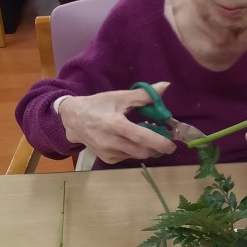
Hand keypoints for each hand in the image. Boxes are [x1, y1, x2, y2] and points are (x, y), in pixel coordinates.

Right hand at [58, 82, 175, 164]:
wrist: (73, 119)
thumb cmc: (99, 105)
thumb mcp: (120, 97)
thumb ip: (145, 95)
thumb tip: (166, 86)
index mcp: (115, 124)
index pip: (142, 137)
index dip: (160, 142)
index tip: (172, 144)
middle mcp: (111, 142)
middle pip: (143, 151)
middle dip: (156, 146)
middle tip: (160, 135)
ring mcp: (108, 153)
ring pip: (137, 155)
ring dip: (145, 148)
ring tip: (144, 134)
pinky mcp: (107, 159)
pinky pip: (128, 157)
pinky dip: (134, 150)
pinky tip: (130, 140)